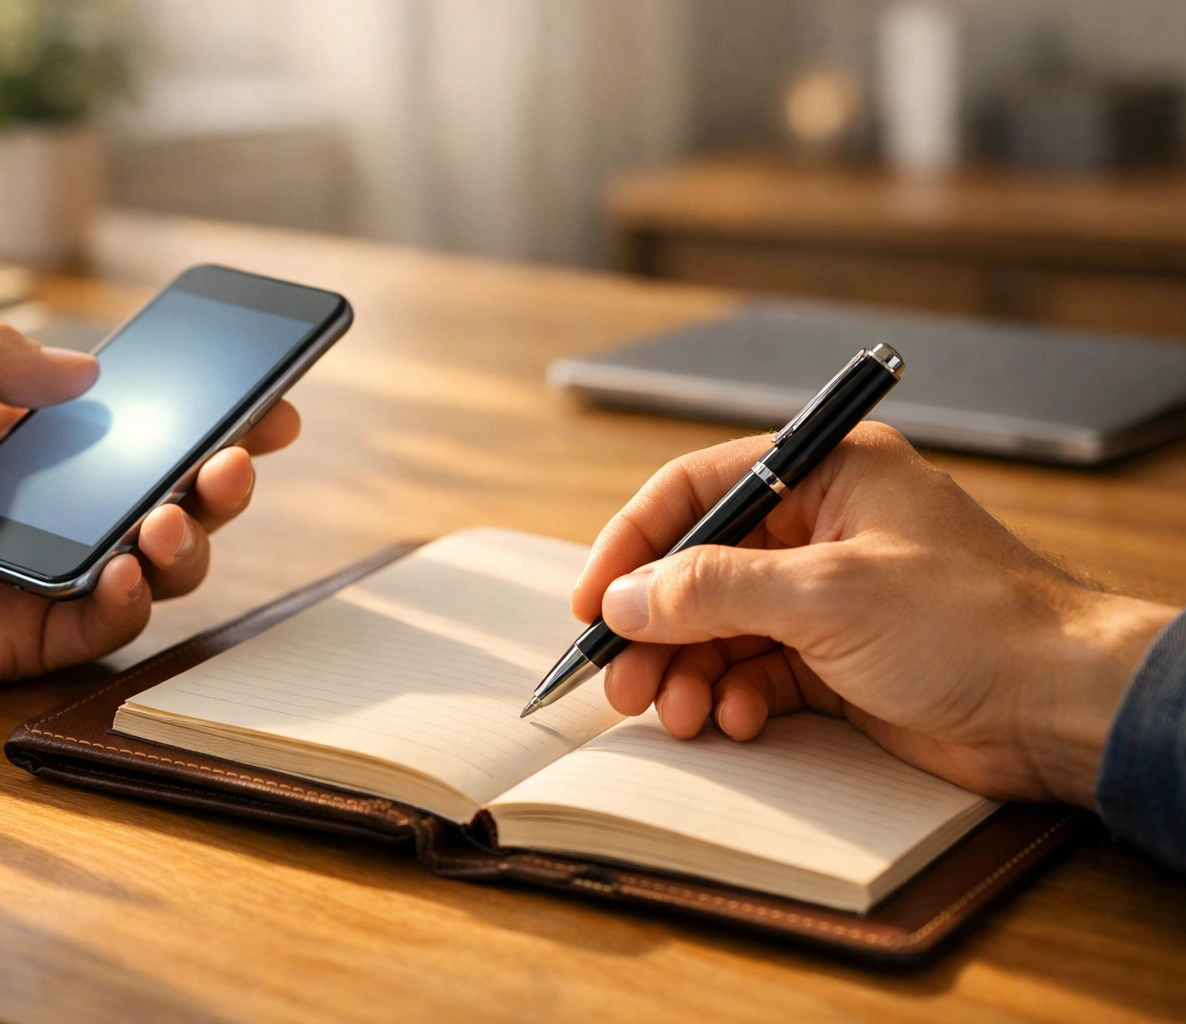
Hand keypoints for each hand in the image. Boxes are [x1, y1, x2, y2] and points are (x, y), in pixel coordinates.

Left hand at [0, 320, 299, 701]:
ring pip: (157, 566)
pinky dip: (133, 598)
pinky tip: (127, 566)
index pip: (143, 431)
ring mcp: (46, 575)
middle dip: (225, 479)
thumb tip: (90, 369)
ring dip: (190, 540)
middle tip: (238, 460)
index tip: (268, 405)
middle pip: (172, 499)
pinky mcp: (25, 636)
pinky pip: (106, 623)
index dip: (212, 420)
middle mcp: (55, 511)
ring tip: (172, 516)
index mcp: (32, 445)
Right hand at [573, 423, 1178, 807]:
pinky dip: (733, 698)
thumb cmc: (973, 625)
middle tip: (620, 681)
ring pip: (719, 628)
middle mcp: (819, 529)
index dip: (633, 544)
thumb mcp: (829, 595)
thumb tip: (625, 599)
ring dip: (688, 672)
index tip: (593, 602)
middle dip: (655, 628)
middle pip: (699, 569)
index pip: (697, 492)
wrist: (1061, 709)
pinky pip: (754, 672)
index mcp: (824, 475)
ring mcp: (826, 597)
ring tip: (676, 714)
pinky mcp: (835, 660)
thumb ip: (715, 591)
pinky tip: (736, 721)